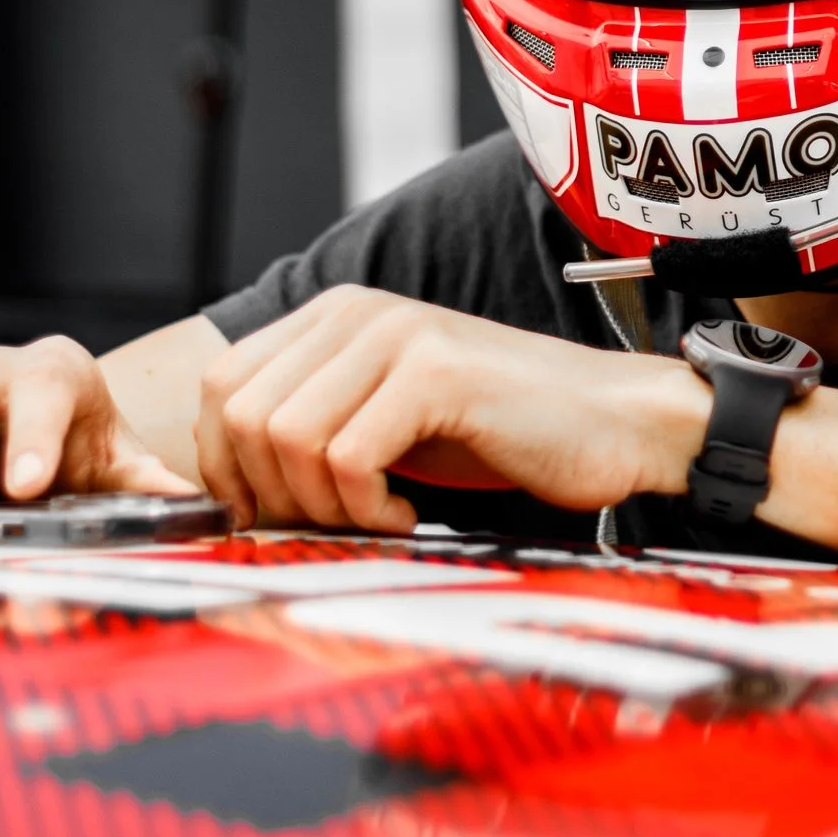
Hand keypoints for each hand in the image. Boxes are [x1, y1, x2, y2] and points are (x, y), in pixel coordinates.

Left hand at [194, 290, 709, 531]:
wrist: (615, 425)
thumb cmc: (501, 434)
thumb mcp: (385, 420)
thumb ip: (312, 427)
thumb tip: (229, 491)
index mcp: (335, 315)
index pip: (222, 386)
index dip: (227, 465)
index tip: (272, 516)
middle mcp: (357, 311)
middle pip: (243, 415)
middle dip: (272, 494)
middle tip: (333, 525)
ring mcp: (396, 336)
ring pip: (288, 439)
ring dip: (324, 506)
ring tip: (379, 517)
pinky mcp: (435, 374)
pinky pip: (347, 458)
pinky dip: (368, 509)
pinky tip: (411, 514)